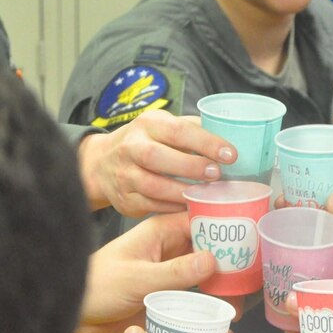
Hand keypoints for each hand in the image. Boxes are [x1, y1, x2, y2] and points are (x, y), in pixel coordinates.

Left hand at [75, 212, 241, 332]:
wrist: (74, 316)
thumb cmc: (95, 288)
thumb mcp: (137, 278)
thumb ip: (175, 272)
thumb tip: (212, 260)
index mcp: (160, 233)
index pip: (202, 221)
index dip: (227, 227)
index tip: (251, 239)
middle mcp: (170, 252)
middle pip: (210, 251)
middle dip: (231, 263)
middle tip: (254, 278)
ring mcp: (170, 276)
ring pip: (206, 277)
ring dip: (223, 289)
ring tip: (242, 304)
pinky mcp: (168, 299)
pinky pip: (196, 301)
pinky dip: (210, 309)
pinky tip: (224, 321)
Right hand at [78, 109, 236, 215]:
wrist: (102, 164)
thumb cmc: (145, 142)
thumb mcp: (163, 126)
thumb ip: (192, 129)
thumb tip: (230, 136)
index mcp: (147, 124)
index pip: (177, 130)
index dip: (205, 143)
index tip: (230, 154)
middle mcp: (131, 147)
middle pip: (158, 157)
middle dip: (191, 167)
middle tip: (217, 175)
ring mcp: (125, 174)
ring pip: (153, 186)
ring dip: (183, 193)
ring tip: (206, 195)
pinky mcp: (125, 199)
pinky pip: (151, 206)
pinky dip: (173, 208)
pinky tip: (191, 207)